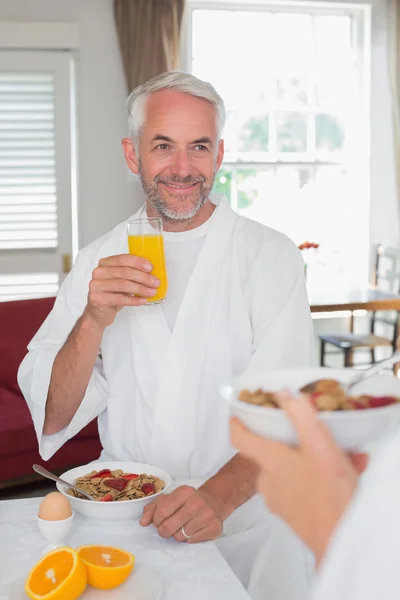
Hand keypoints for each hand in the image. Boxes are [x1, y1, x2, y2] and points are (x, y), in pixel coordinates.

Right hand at [85, 254, 159, 327]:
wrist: (98, 312)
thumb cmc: (112, 294)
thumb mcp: (120, 280)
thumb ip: (131, 273)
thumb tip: (151, 273)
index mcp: (104, 263)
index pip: (122, 259)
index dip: (138, 262)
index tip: (150, 268)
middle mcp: (98, 273)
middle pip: (125, 272)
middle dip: (143, 277)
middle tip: (155, 282)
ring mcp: (96, 286)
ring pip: (123, 284)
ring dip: (140, 288)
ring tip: (152, 292)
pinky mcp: (97, 298)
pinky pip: (119, 298)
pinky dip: (134, 300)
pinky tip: (143, 300)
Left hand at [140, 485, 222, 542]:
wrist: (214, 502)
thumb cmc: (188, 501)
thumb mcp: (170, 498)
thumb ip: (153, 508)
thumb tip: (143, 522)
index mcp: (184, 492)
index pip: (162, 511)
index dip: (156, 520)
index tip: (158, 521)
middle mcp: (196, 502)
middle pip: (169, 526)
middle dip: (163, 531)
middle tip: (166, 529)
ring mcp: (207, 515)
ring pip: (180, 536)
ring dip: (177, 535)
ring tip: (181, 527)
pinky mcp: (214, 528)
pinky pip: (192, 541)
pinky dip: (188, 539)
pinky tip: (192, 530)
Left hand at [230, 391, 367, 563]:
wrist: (342, 542)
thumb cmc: (331, 497)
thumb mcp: (320, 445)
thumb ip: (300, 416)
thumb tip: (284, 395)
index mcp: (270, 461)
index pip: (240, 438)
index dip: (237, 423)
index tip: (239, 414)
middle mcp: (268, 481)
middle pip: (270, 452)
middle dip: (293, 440)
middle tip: (315, 434)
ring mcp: (279, 500)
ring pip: (290, 469)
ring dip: (312, 459)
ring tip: (342, 457)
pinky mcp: (292, 514)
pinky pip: (300, 486)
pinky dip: (317, 477)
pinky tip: (344, 475)